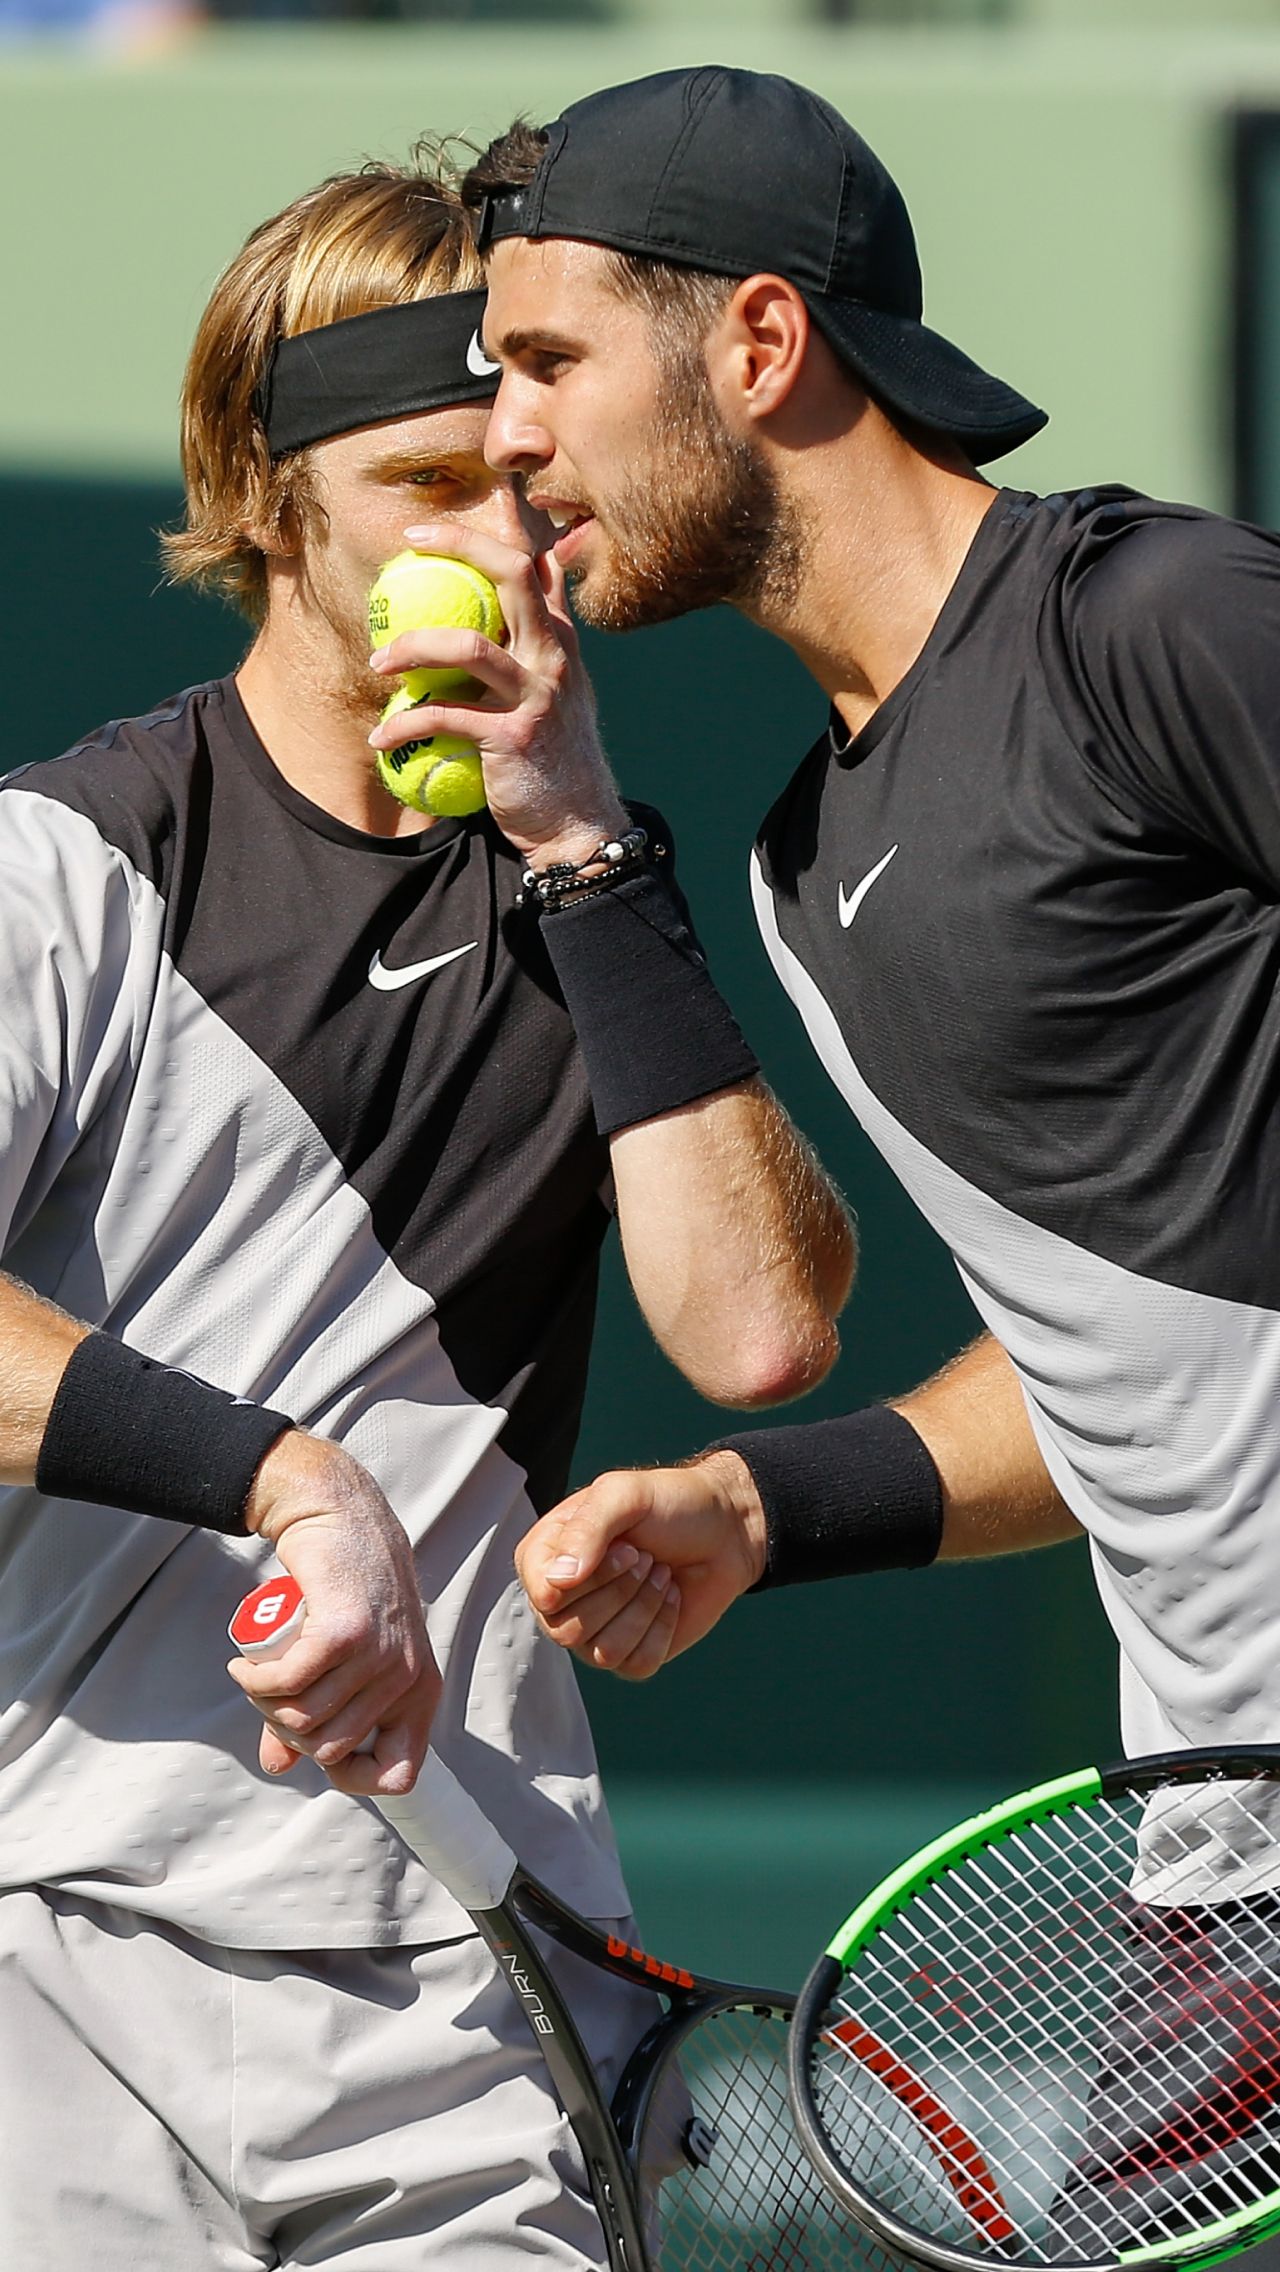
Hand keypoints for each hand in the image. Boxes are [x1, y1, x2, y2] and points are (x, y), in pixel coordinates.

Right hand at [227, 1432, 439, 1796]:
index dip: (350, 1778)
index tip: (312, 1747)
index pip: (400, 1776)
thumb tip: (278, 1766)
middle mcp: (408, 1680)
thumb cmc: (345, 1593)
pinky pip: (288, 1682)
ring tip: (256, 1673)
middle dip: (287, 1730)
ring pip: (304, 1719)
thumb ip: (314, 1714)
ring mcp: (380, 1656)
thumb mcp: (345, 1659)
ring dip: (264, 1703)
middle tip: (269, 1693)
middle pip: (330, 1750)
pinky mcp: (345, 1631)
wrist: (343, 1516)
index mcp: (421, 1694)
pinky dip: (256, 1680)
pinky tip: (245, 1664)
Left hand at [367, 520, 628, 868]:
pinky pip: (445, 716)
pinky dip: (405, 725)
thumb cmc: (554, 762)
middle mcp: (555, 656)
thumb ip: (536, 650)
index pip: (536, 566)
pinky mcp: (514, 735)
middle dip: (459, 546)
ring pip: (468, 645)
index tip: (433, 533)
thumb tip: (502, 613)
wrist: (577, 825)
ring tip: (377, 663)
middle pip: (511, 574)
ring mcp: (537, 693)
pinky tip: (381, 739)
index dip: (490, 536)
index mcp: (561, 641)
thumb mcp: (556, 696)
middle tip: (409, 548)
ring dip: (412, 647)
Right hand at [514, 1451, 767, 1679]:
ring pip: (604, 1652)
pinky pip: (636, 1665)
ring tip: (659, 1572)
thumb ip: (586, 1529)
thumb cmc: (669, 1504)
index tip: (626, 1547)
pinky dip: (663, 1629)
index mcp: (545, 1557)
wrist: (723, 1530)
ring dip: (644, 1608)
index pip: (543, 1595)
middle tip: (644, 1556)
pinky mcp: (631, 1654)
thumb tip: (557, 1583)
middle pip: (567, 1631)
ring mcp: (594, 1632)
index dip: (589, 1578)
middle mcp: (562, 1600)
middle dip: (621, 1590)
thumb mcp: (625, 1494)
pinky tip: (670, 1597)